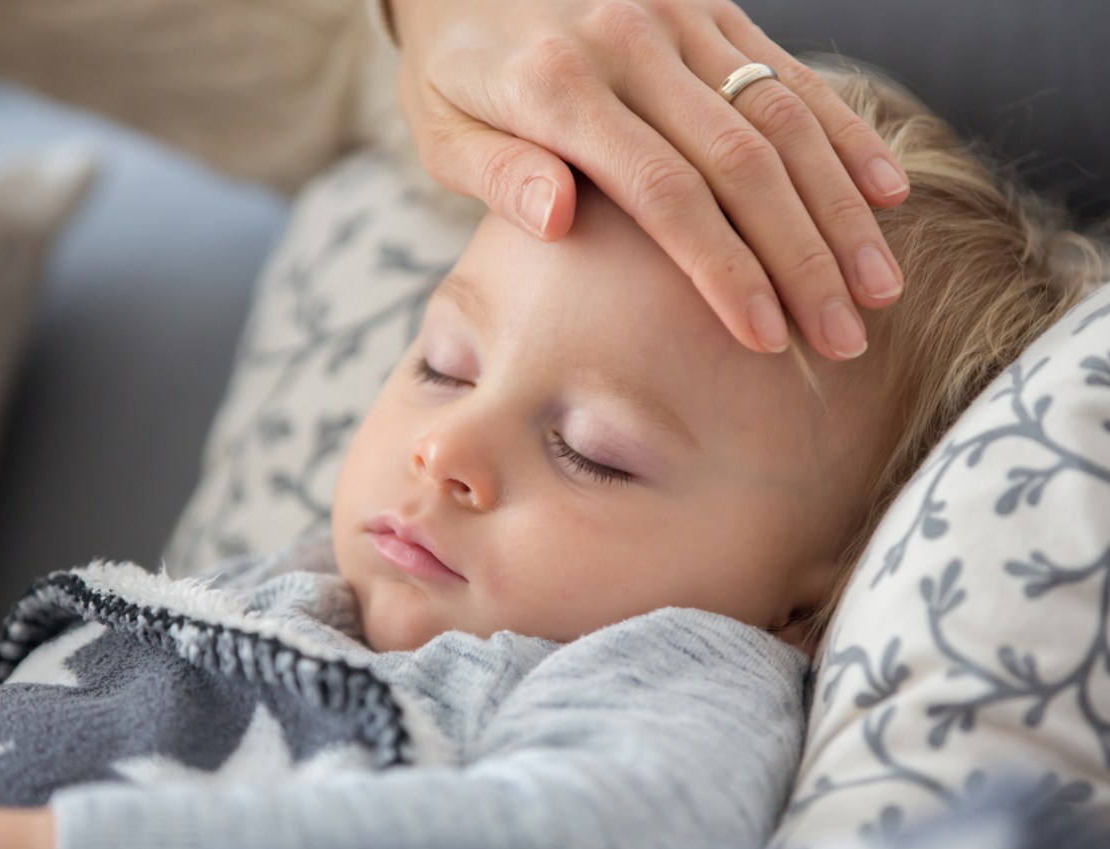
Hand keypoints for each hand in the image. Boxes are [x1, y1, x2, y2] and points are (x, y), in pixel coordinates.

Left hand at [388, 0, 908, 359]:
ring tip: (879, 286)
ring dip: (839, 206)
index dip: (725, 269)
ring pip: (782, 117)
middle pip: (742, 162)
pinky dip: (844, 131)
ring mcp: (677, 15)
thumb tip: (561, 221)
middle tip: (845, 336)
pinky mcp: (708, 4)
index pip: (664, 192)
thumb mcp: (441, 127)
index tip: (768, 337)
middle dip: (803, 257)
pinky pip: (788, 70)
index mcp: (557, 85)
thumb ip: (497, 173)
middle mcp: (629, 40)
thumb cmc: (451, 66)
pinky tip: (885, 192)